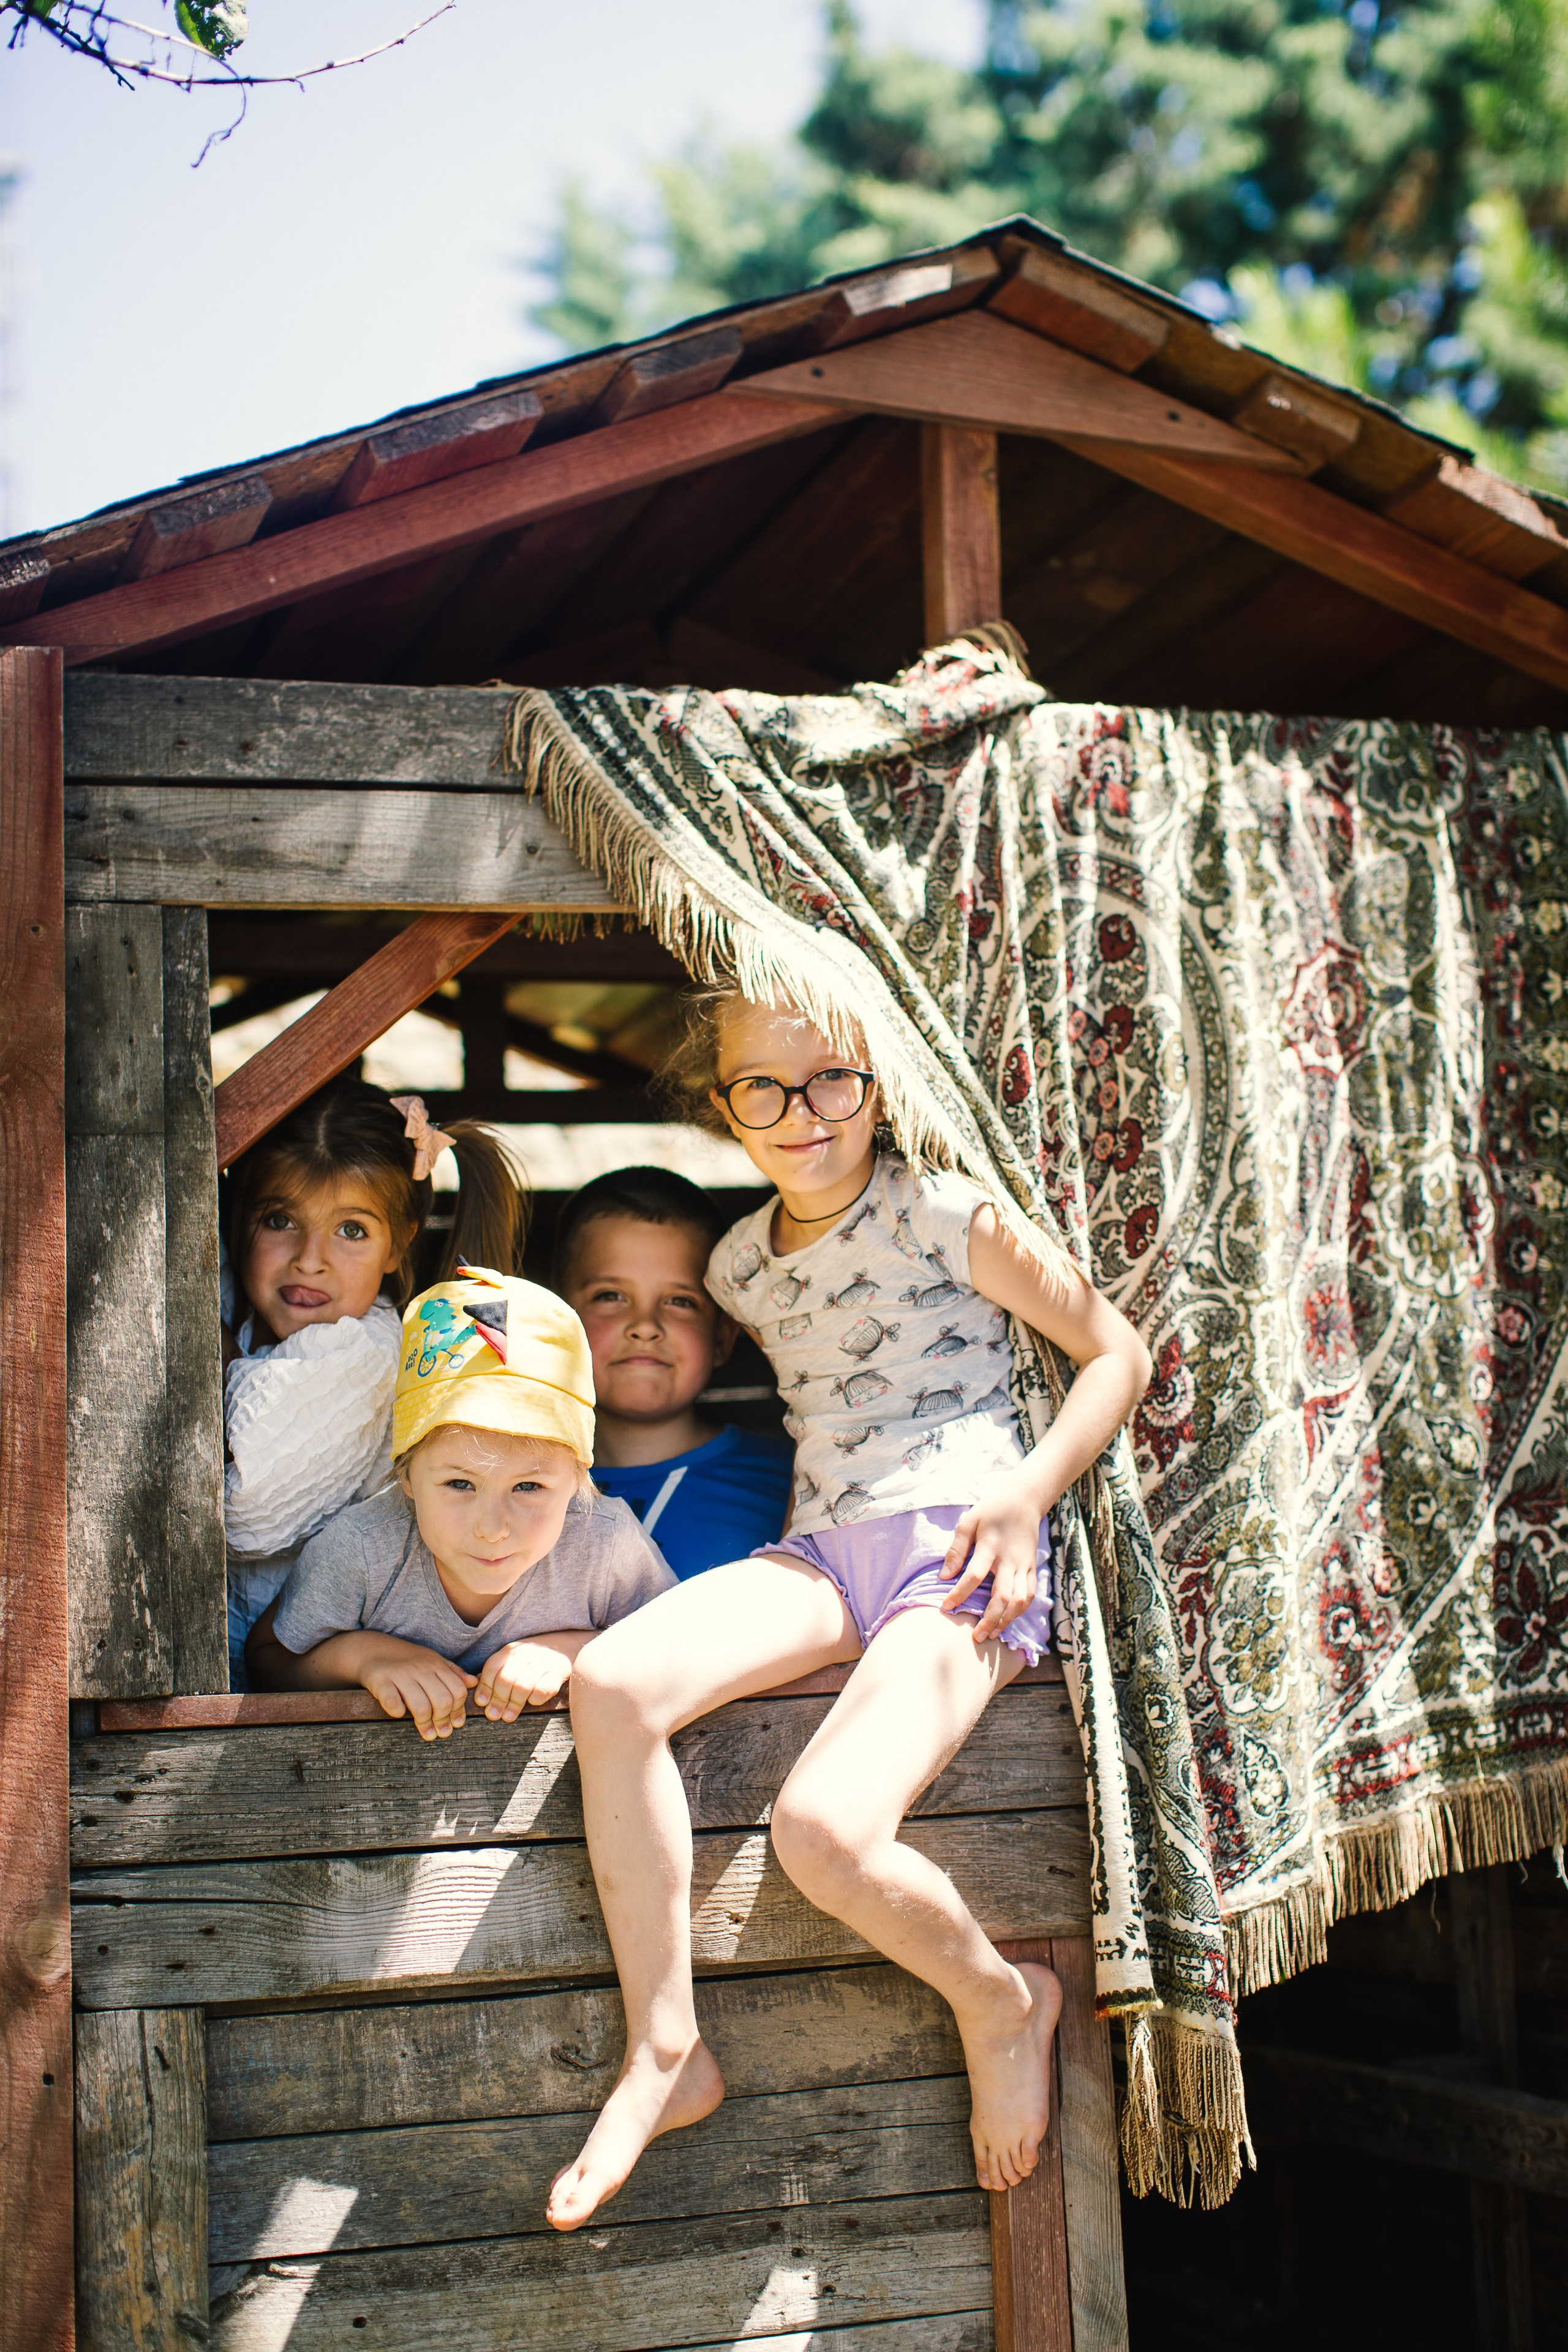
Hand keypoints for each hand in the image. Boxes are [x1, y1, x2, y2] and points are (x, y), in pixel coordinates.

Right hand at [356, 1637, 476, 1740]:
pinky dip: (398, 1712)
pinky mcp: (380, 1681)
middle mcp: (420, 1668)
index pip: (457, 1690)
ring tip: (426, 1733)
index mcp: (435, 1664)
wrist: (373, 1650)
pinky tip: (400, 1714)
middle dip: (443, 1721)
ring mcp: (400, 1674)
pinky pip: (393, 1703)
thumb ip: (453, 1672)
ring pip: (421, 1706)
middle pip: (442, 1701)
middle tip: (440, 1732)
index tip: (455, 1724)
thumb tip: (473, 1683)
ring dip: (424, 1723)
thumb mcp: (432, 1661)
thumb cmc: (407, 1660)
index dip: (458, 1711)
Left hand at [474, 1639, 573, 1719]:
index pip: (492, 1667)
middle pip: (506, 1679)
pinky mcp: (559, 1670)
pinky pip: (543, 1689)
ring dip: (513, 1705)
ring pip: (523, 1686)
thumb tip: (479, 1697)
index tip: (481, 1703)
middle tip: (494, 1715)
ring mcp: (544, 1661)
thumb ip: (496, 1675)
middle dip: (498, 1700)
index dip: (485, 1687)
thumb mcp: (513, 1661)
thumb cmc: (531, 1660)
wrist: (563, 1645)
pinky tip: (532, 1703)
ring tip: (508, 1717)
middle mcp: (526, 1652)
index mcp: (511, 1650)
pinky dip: (535, 1699)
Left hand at [940, 1468, 1047, 1642]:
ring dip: (1006, 1620)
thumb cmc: (992, 1509)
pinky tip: (1007, 1621)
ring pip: (1019, 1601)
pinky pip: (1030, 1595)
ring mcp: (1025, 1565)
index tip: (945, 1607)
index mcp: (991, 1546)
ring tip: (991, 1634)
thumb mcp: (969, 1521)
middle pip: (1002, 1597)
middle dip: (989, 1620)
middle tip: (975, 1637)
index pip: (974, 1576)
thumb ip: (956, 1548)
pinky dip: (1020, 1611)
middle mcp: (1010, 1559)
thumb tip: (944, 1576)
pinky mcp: (1033, 1568)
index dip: (959, 1594)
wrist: (1025, 1499)